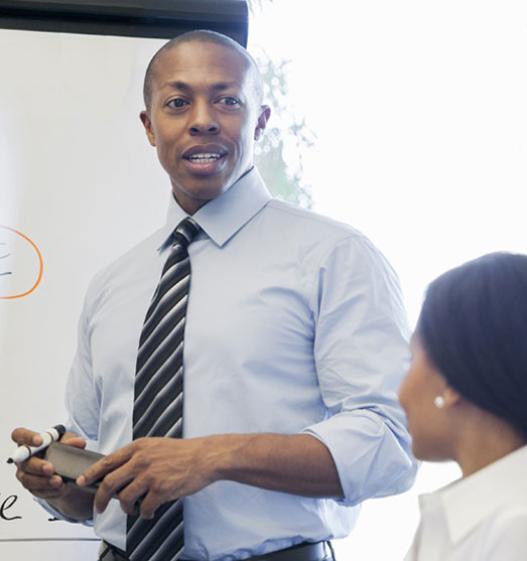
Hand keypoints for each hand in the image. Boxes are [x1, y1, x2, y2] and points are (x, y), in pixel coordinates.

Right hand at [11, 427, 85, 499]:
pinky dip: (50, 490)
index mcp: (29, 442)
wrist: (66, 468)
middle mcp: (23, 458)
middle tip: (51, 468)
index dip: (26, 437)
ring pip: (28, 480)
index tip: (39, 441)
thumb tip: (79, 442)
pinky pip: (37, 491)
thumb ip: (72, 440)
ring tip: (59, 481)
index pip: (19, 435)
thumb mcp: (69, 441)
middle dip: (37, 466)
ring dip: (44, 481)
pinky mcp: (32, 488)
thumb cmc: (62, 448)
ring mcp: (25, 474)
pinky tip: (60, 489)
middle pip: (24, 462)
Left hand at [77, 436, 216, 518]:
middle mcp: (141, 460)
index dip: (91, 473)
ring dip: (127, 508)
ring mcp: (150, 475)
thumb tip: (120, 472)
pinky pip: (145, 508)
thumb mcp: (156, 446)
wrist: (204, 457)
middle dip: (100, 498)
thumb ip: (138, 456)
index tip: (82, 481)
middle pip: (110, 483)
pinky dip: (145, 513)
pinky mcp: (160, 489)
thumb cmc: (182, 452)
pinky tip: (150, 512)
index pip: (107, 461)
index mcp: (139, 447)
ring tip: (134, 509)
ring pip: (125, 498)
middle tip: (99, 507)